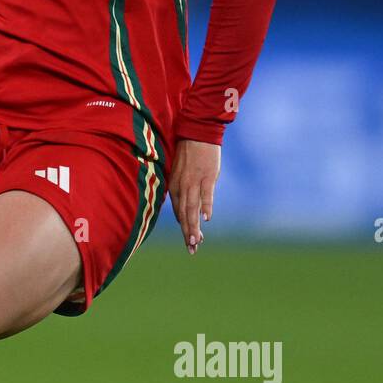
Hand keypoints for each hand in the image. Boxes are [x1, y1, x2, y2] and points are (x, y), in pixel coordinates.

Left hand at [168, 139, 219, 254]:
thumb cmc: (188, 152)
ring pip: (193, 208)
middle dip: (188, 233)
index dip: (185, 228)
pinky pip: (206, 194)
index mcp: (175, 186)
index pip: (179, 212)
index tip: (190, 242)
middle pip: (184, 214)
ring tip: (197, 241)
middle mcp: (182, 186)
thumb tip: (187, 206)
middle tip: (192, 250)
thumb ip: (181, 189)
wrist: (196, 132)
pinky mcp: (207, 176)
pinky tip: (207, 218)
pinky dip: (206, 206)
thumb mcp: (180, 172)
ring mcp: (194, 182)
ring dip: (194, 225)